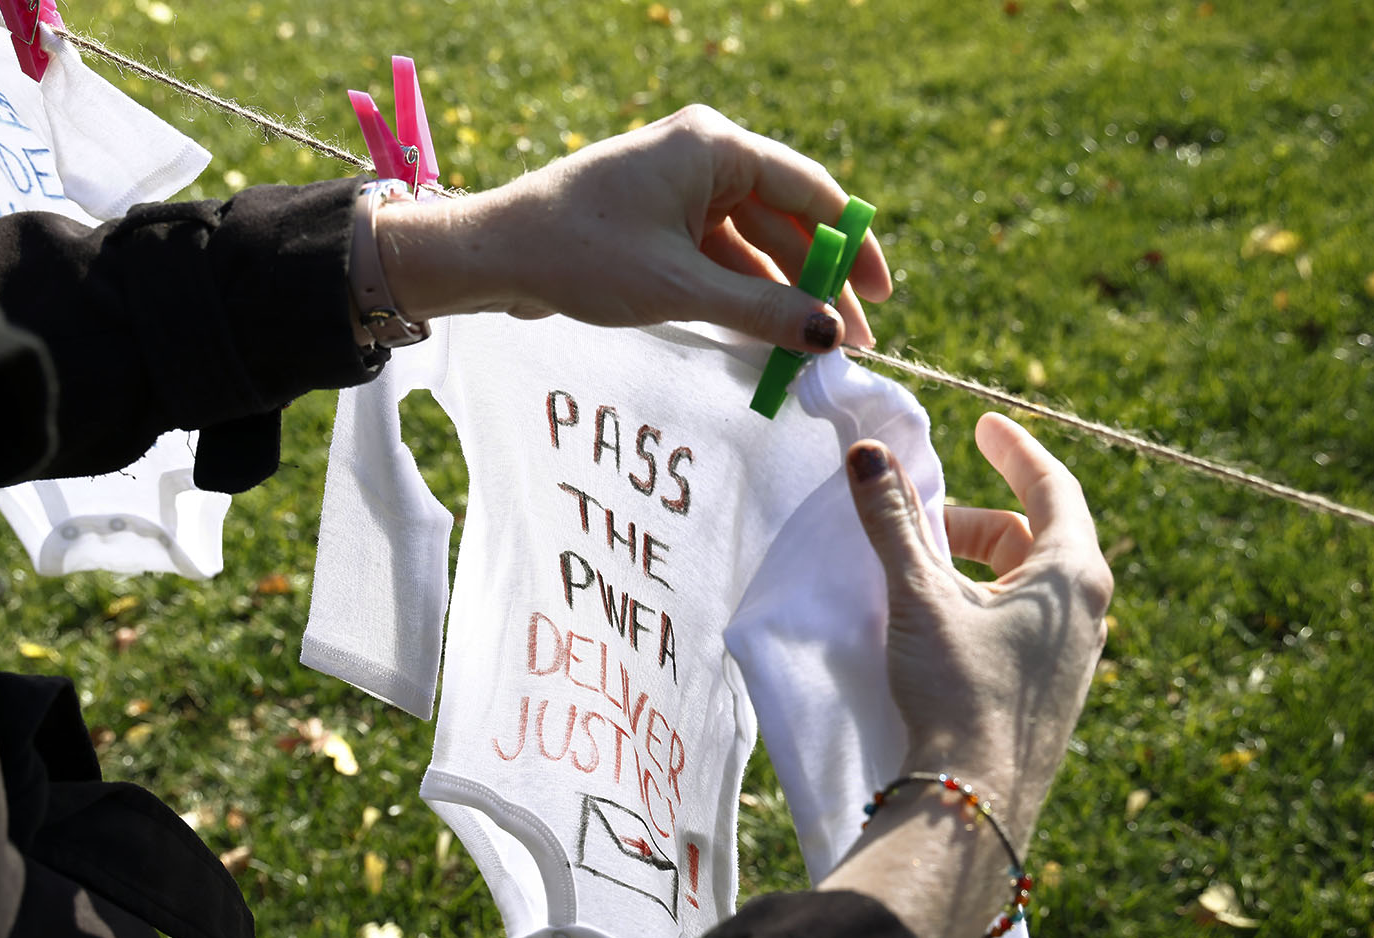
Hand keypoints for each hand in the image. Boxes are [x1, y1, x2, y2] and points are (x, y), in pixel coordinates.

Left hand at [376, 105, 890, 351]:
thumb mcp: (680, 289)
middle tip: (850, 344)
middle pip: (784, 224)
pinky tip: (765, 343)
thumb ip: (761, 313)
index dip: (852, 245)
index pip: (811, 192)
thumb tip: (829, 337)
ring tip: (810, 355)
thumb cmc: (580, 255)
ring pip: (751, 249)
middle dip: (817, 284)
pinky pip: (718, 261)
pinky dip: (741, 299)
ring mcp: (679, 193)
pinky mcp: (658, 226)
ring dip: (779, 299)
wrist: (493, 257)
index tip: (880, 297)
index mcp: (715, 147)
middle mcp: (703, 159)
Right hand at [850, 412, 1112, 811]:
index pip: (1052, 486)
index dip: (1014, 449)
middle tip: (919, 524)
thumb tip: (869, 455)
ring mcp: (1077, 655)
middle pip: (1032, 535)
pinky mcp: (1053, 690)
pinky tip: (939, 628)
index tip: (983, 425)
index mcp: (1073, 575)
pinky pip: (1023, 621)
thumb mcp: (919, 597)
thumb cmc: (957, 692)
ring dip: (974, 566)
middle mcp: (1088, 610)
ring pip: (1025, 582)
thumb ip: (893, 522)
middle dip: (972, 520)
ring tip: (919, 579)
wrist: (975, 801)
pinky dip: (983, 603)